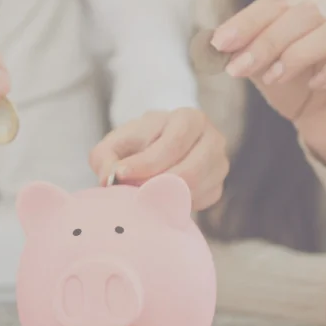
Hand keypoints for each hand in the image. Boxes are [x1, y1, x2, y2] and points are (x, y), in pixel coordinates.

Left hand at [89, 108, 229, 210]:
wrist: (158, 148)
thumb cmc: (137, 144)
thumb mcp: (117, 142)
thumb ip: (105, 156)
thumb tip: (108, 177)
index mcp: (189, 119)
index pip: (172, 144)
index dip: (146, 163)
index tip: (121, 174)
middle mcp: (212, 139)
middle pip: (190, 171)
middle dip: (156, 185)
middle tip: (131, 192)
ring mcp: (219, 165)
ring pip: (195, 190)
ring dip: (164, 198)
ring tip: (140, 196)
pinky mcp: (217, 188)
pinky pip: (197, 203)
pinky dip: (174, 206)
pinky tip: (157, 200)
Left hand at [211, 0, 325, 165]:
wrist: (323, 125)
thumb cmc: (293, 88)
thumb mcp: (260, 67)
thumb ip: (242, 51)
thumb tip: (214, 41)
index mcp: (311, 4)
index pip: (277, 1)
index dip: (246, 21)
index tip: (219, 44)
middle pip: (304, 12)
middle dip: (266, 41)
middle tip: (238, 69)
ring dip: (298, 53)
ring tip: (273, 78)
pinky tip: (314, 84)